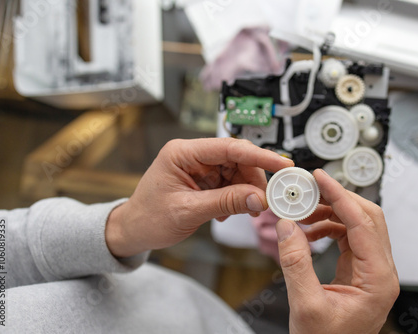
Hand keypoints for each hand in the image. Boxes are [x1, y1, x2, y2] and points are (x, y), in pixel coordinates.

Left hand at [106, 138, 292, 257]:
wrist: (134, 230)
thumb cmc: (149, 218)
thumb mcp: (189, 211)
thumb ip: (226, 202)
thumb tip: (259, 198)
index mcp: (182, 153)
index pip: (228, 147)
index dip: (259, 156)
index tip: (283, 164)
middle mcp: (192, 155)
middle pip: (236, 158)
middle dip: (254, 179)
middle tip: (268, 199)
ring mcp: (199, 167)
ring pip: (236, 172)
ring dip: (247, 191)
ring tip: (248, 211)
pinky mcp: (203, 179)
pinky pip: (230, 183)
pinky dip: (237, 197)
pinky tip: (228, 213)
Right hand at [276, 169, 398, 333]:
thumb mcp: (305, 305)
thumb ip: (295, 263)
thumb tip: (287, 225)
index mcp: (378, 279)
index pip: (362, 224)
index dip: (340, 196)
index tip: (320, 178)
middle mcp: (381, 271)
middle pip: (367, 218)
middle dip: (337, 199)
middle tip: (310, 188)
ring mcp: (372, 270)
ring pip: (357, 225)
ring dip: (331, 212)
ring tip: (304, 212)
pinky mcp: (359, 271)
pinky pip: (348, 238)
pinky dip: (328, 227)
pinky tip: (309, 231)